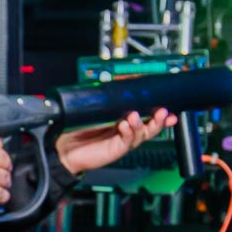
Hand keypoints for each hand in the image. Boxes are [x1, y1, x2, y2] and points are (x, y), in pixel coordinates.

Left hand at [55, 108, 177, 174]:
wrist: (63, 146)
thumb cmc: (77, 128)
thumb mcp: (95, 108)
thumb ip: (108, 100)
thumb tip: (121, 82)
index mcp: (124, 119)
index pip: (145, 114)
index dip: (158, 112)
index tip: (168, 107)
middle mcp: (126, 130)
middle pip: (150, 126)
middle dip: (159, 120)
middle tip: (163, 112)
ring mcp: (122, 140)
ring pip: (142, 134)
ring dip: (143, 124)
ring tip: (136, 116)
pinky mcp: (116, 149)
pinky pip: (127, 141)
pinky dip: (129, 132)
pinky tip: (125, 126)